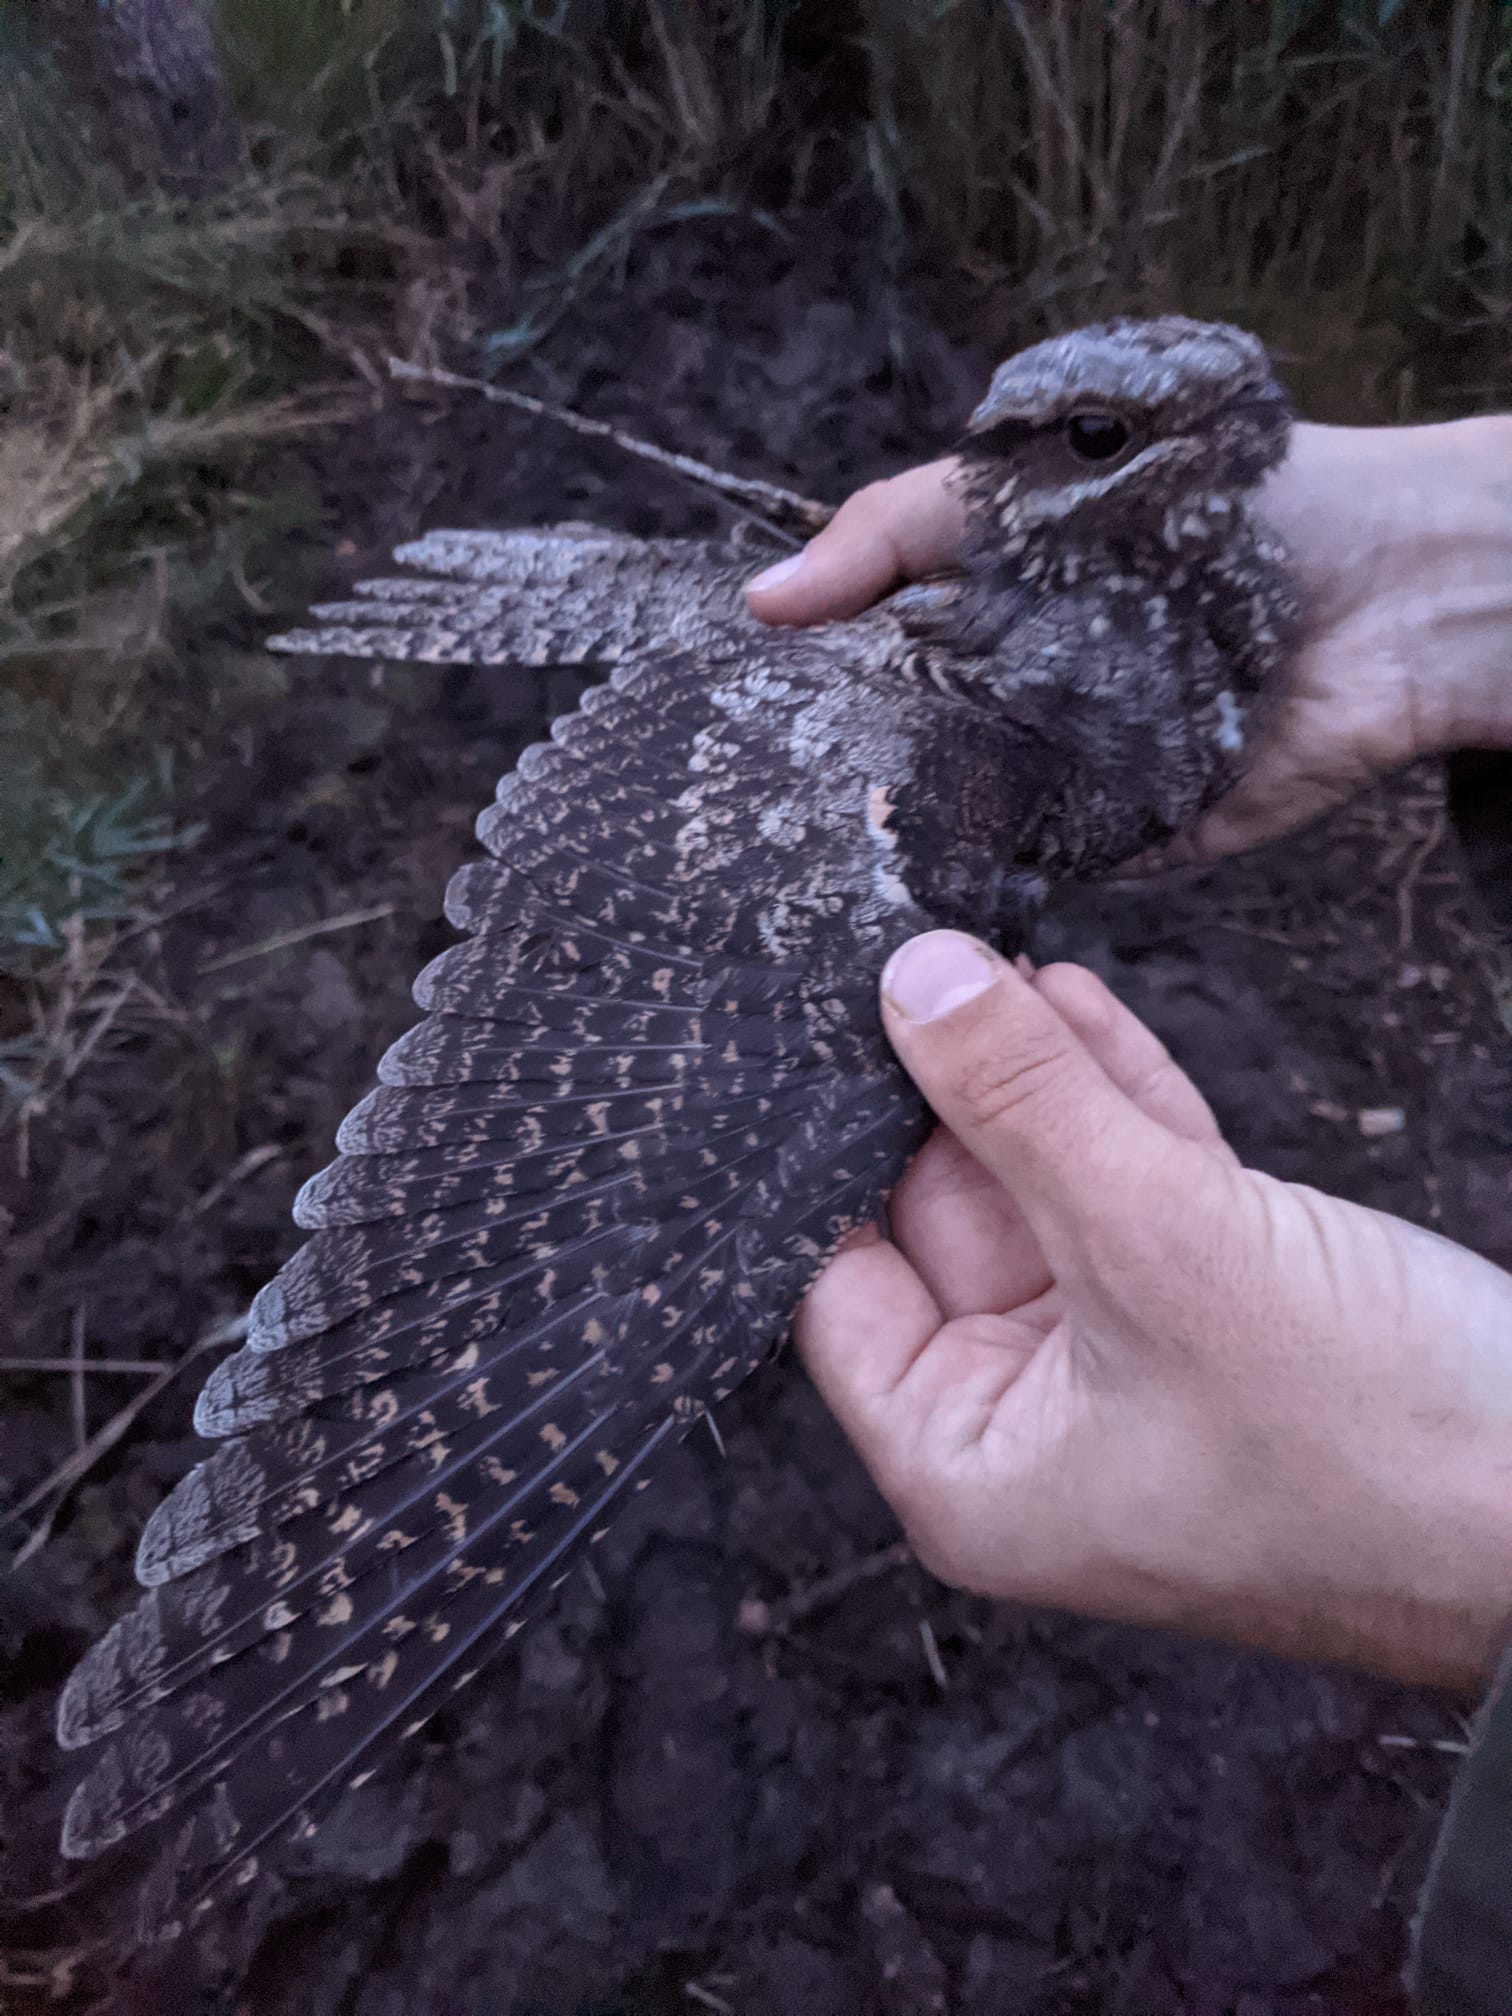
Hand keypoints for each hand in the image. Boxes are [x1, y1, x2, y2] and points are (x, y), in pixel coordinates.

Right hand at [748, 417, 1511, 863]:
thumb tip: (760, 599)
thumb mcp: (1022, 480)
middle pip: (889, 765)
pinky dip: (980, 897)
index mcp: (976, 617)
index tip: (706, 742)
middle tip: (736, 838)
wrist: (1383, 592)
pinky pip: (1031, 882)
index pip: (855, 674)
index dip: (787, 705)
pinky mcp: (1118, 844)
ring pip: (947, 835)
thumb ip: (890, 532)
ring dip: (889, 859)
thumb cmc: (1211, 504)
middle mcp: (1002, 703)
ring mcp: (1056, 780)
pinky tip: (905, 916)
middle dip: (823, 798)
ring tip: (796, 894)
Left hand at [795, 932, 1511, 1688]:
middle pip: (948, 1223)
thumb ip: (1026, 1106)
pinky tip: (1076, 1005)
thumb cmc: (1370, 1446)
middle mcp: (1035, 1427)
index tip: (832, 1026)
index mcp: (973, 1464)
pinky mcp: (1222, 1315)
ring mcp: (1131, 1367)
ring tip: (991, 958)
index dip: (837, 1151)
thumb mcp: (1160, 1245)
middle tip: (918, 963)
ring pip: (1050, 1192)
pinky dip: (1117, 1104)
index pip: (848, 1286)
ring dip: (1033, 1079)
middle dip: (945, 1093)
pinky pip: (1139, 1193)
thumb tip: (914, 980)